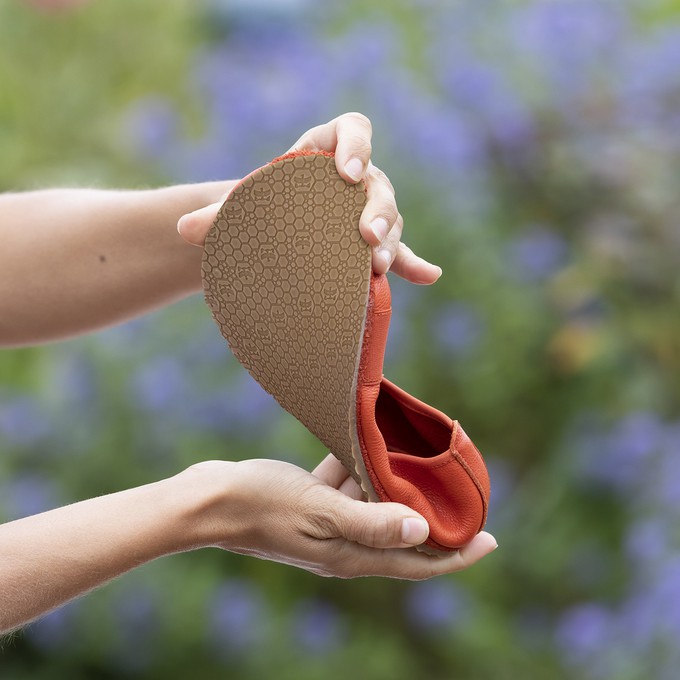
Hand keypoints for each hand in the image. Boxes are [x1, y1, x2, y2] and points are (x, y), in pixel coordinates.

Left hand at [177, 112, 442, 284]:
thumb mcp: (241, 207)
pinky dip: (414, 264)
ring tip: (376, 265)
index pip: (352, 128)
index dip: (355, 144)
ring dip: (390, 240)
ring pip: (390, 218)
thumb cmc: (260, 205)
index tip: (345, 171)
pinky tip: (429, 275)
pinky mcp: (373, 244)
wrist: (271, 227)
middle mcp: (355, 178)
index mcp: (325, 149)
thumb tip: (182, 229)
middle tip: (364, 234)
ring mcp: (368, 212)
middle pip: (377, 182)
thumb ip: (216, 214)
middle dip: (376, 208)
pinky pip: (400, 252)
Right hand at [189, 455, 496, 578]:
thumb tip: (422, 527)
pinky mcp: (313, 502)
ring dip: (395, 481)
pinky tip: (364, 440)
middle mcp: (346, 543)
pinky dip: (359, 466)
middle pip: (403, 533)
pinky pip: (347, 485)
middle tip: (461, 487)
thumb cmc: (263, 504)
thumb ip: (370, 521)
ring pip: (376, 503)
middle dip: (433, 513)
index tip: (491, 539)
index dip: (457, 554)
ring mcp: (329, 522)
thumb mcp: (320, 510)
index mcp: (352, 555)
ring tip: (418, 453)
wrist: (211, 499)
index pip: (418, 561)